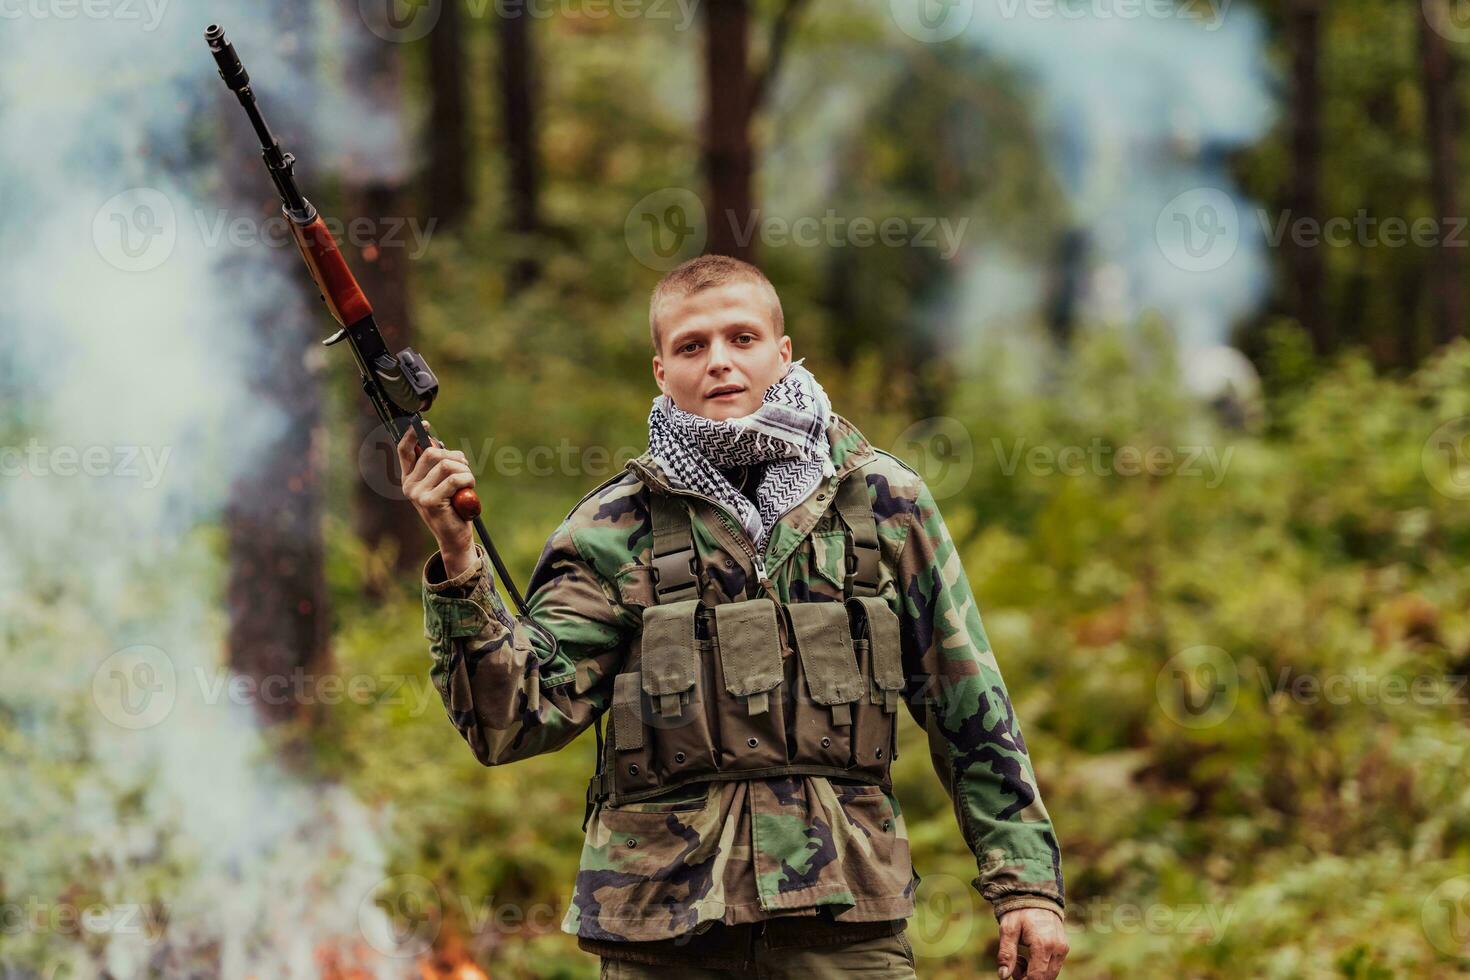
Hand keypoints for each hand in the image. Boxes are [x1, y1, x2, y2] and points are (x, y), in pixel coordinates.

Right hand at [397, 424, 474, 567]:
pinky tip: (469, 489)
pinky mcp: (430, 502)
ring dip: (464, 470)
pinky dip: (467, 480)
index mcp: (409, 478)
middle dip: (455, 457)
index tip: (424, 424)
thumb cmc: (452, 507)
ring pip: (446, 465)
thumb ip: (437, 465)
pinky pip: (454, 479)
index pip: (404, 451)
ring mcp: (417, 494)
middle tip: (465, 470)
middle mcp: (409, 485)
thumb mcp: (442, 483)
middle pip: (432, 453)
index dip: (412, 434)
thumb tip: (433, 442)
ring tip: (467, 483)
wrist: (455, 536)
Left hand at [997, 907, 1067, 979]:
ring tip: (1021, 957)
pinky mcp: (1064, 947)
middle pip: (1045, 978)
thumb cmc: (1019, 911)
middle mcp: (1057, 948)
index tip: (1012, 974)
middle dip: (1028, 977)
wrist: (1035, 894)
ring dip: (1036, 973)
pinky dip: (1042, 966)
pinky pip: (1054, 966)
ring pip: (1051, 974)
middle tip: (1016, 962)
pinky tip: (1030, 954)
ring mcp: (1063, 948)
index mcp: (1043, 944)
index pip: (1036, 977)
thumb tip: (1004, 976)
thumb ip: (1006, 954)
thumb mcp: (1008, 929)